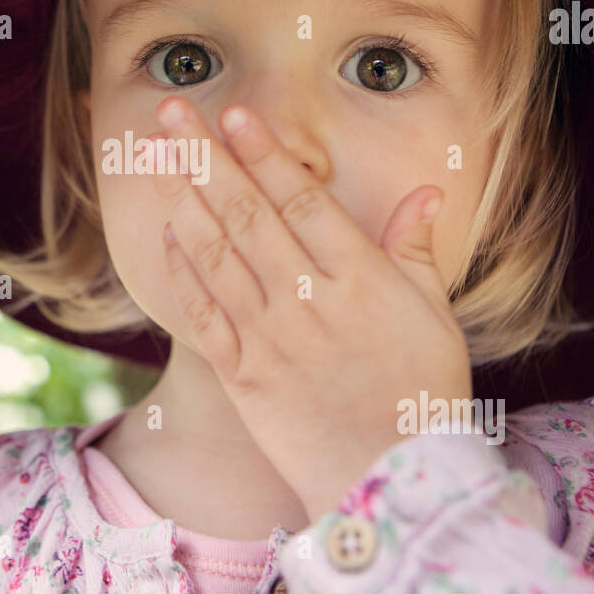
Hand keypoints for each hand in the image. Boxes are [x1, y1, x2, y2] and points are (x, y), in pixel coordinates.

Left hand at [150, 95, 472, 522]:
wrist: (389, 482)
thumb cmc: (422, 396)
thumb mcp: (435, 317)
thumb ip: (416, 251)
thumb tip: (423, 194)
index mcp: (359, 279)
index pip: (302, 201)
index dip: (265, 154)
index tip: (235, 113)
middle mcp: (306, 300)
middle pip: (246, 214)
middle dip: (206, 157)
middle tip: (172, 112)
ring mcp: (269, 337)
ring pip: (216, 254)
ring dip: (183, 199)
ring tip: (158, 156)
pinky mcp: (242, 374)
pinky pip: (203, 313)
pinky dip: (183, 271)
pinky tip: (167, 234)